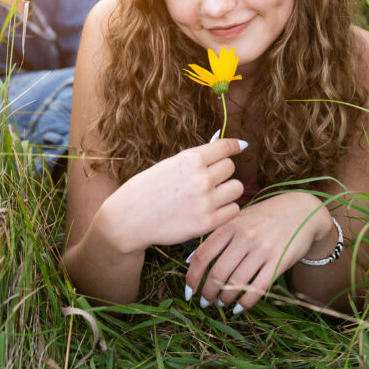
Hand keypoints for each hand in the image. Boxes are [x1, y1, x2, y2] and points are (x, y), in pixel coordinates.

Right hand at [97, 134, 245, 253]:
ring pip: (236, 188)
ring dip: (227, 190)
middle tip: (208, 179)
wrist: (129, 220)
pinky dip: (226, 209)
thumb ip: (197, 158)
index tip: (239, 147)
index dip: (233, 147)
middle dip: (222, 172)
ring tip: (211, 195)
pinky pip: (233, 209)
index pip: (225, 147)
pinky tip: (211, 209)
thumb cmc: (148, 189)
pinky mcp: (207, 222)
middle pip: (231, 167)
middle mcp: (201, 178)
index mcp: (190, 159)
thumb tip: (229, 145)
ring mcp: (205, 201)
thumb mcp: (170, 164)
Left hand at [185, 192, 334, 312]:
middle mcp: (244, 237)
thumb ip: (216, 237)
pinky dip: (245, 302)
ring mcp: (262, 249)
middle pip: (217, 273)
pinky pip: (258, 288)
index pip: (202, 255)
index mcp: (230, 225)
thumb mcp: (238, 219)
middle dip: (208, 293)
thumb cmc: (264, 216)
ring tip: (222, 303)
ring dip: (225, 298)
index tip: (189, 291)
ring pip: (236, 283)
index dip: (192, 277)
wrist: (301, 211)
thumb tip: (189, 261)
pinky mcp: (279, 261)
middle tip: (205, 301)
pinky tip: (239, 307)